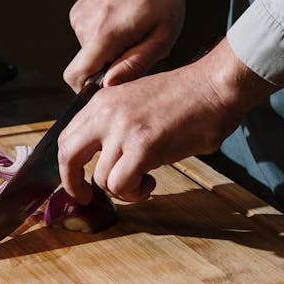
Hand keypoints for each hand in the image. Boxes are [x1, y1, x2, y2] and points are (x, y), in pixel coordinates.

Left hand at [57, 38, 274, 202]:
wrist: (216, 86)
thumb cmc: (187, 96)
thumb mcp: (137, 101)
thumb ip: (115, 123)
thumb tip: (103, 155)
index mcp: (102, 101)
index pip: (67, 137)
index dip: (67, 166)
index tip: (77, 181)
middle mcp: (106, 113)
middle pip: (69, 157)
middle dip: (73, 184)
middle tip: (87, 197)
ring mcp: (123, 130)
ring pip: (102, 179)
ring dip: (123, 189)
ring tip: (144, 180)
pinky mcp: (143, 147)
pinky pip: (122, 185)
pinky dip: (135, 192)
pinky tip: (151, 181)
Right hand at [63, 0, 188, 90]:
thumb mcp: (163, 35)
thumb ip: (135, 64)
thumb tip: (109, 85)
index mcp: (105, 33)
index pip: (76, 77)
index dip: (88, 90)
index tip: (110, 86)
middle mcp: (85, 24)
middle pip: (86, 67)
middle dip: (108, 68)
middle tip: (136, 49)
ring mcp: (79, 15)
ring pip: (88, 53)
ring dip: (109, 51)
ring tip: (133, 31)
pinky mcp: (78, 9)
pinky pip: (88, 37)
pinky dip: (104, 37)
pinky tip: (124, 21)